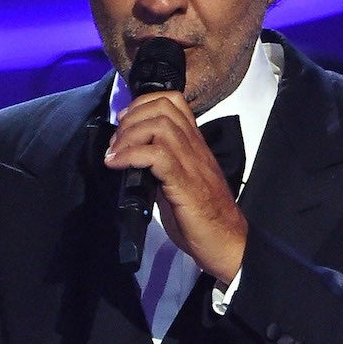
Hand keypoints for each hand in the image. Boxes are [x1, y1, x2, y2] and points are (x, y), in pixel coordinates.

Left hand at [103, 91, 248, 281]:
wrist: (227, 241)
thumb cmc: (202, 216)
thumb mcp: (176, 181)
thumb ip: (158, 165)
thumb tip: (128, 159)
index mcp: (193, 144)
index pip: (173, 102)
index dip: (143, 103)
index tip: (124, 122)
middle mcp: (194, 147)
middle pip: (162, 108)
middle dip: (131, 118)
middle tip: (115, 142)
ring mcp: (192, 163)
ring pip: (160, 126)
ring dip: (129, 136)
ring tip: (114, 154)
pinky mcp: (185, 183)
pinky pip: (157, 155)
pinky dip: (130, 155)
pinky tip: (117, 165)